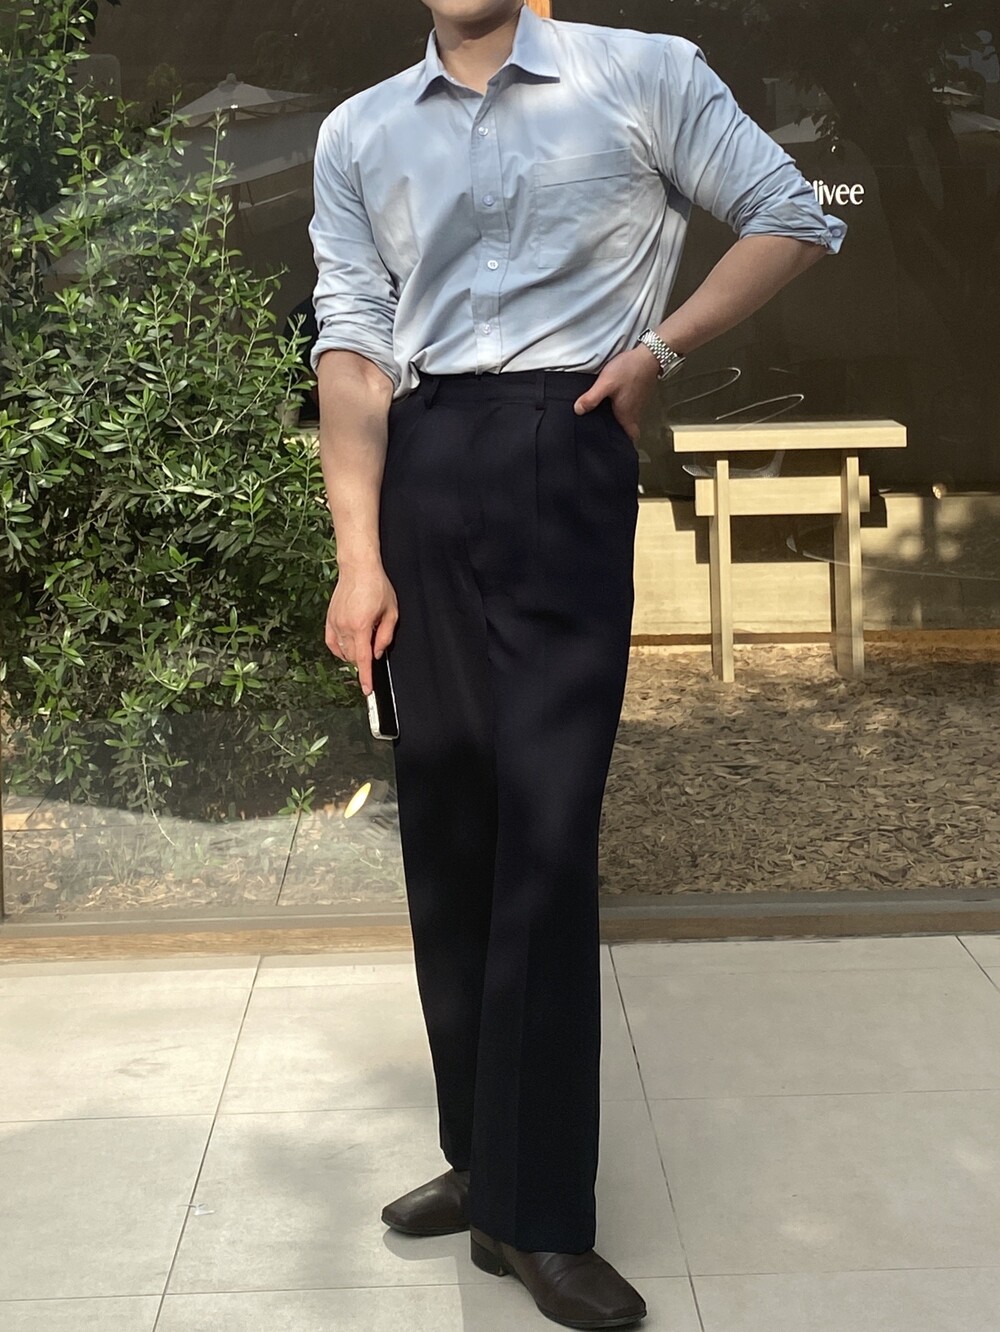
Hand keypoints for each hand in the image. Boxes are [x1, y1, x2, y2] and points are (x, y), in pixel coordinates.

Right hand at [325, 564, 397, 695]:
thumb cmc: (377, 586)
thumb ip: (386, 636)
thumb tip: (378, 653)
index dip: (366, 677)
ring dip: (354, 654)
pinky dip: (339, 650)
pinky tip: (347, 647)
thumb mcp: (391, 611)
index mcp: (362, 626)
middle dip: (365, 660)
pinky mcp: (329, 619)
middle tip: (375, 644)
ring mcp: (335, 623)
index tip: (367, 689)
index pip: (364, 659)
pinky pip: (332, 643)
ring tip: (365, 639)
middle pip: (354, 657)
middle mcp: (345, 626)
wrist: (358, 568)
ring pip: (343, 652)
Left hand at [573, 347, 659, 441]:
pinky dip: (622, 407)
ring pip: (629, 417)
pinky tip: (612, 400)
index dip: (624, 442)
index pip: (631, 437)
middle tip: (603, 430)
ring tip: (604, 416)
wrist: (649, 355)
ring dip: (619, 418)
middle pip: (628, 428)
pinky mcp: (638, 393)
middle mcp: (635, 411)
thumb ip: (591, 398)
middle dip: (618, 432)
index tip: (613, 444)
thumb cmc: (629, 370)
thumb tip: (578, 410)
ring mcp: (638, 402)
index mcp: (627, 414)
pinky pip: (630, 406)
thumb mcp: (606, 383)